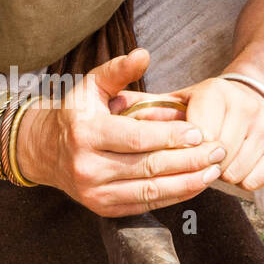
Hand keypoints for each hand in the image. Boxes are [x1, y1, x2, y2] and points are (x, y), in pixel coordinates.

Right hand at [16, 49, 228, 215]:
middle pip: (148, 167)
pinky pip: (146, 204)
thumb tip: (144, 54)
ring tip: (213, 169)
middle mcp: (87, 167)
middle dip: (188, 160)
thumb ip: (118, 70)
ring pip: (150, 190)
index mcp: (85, 133)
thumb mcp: (91, 86)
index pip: (136, 138)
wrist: (46, 151)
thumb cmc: (77, 114)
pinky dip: (174, 195)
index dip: (170, 137)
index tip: (199, 132)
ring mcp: (95, 192)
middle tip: (217, 150)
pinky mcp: (104, 209)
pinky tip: (195, 183)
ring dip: (187, 182)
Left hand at [120, 75, 263, 191]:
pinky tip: (232, 172)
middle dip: (197, 167)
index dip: (180, 152)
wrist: (252, 97)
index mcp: (215, 91)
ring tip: (208, 170)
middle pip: (214, 156)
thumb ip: (143, 102)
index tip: (169, 156)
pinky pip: (256, 179)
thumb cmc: (204, 106)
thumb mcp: (175, 99)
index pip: (195, 135)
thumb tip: (111, 104)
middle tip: (188, 167)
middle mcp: (246, 105)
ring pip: (234, 171)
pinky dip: (242, 182)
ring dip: (219, 177)